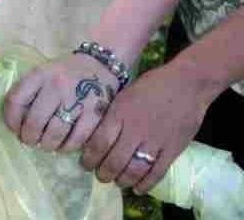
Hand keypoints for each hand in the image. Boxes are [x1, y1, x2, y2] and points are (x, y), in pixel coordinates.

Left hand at [3, 53, 118, 151]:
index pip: (15, 101)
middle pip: (34, 122)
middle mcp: (57, 85)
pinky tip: (64, 144)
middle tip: (31, 140)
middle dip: (29, 138)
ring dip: (47, 145)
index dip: (11, 121)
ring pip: (54, 134)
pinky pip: (76, 139)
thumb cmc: (66, 73)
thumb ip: (29, 93)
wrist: (102, 63)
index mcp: (40, 74)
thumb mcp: (44, 73)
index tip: (15, 128)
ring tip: (47, 144)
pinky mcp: (96, 113)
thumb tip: (17, 126)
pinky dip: (67, 147)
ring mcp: (77, 99)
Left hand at [80, 61, 222, 193]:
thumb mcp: (123, 95)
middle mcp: (135, 129)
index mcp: (120, 113)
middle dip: (103, 173)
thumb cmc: (151, 86)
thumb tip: (94, 134)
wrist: (188, 83)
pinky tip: (137, 189)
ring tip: (117, 181)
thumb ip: (111, 115)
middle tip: (101, 175)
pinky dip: (145, 185)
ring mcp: (155, 141)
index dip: (89, 158)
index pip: (98, 143)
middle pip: (114, 161)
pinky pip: (157, 173)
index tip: (85, 164)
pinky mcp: (173, 149)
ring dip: (122, 180)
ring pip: (133, 171)